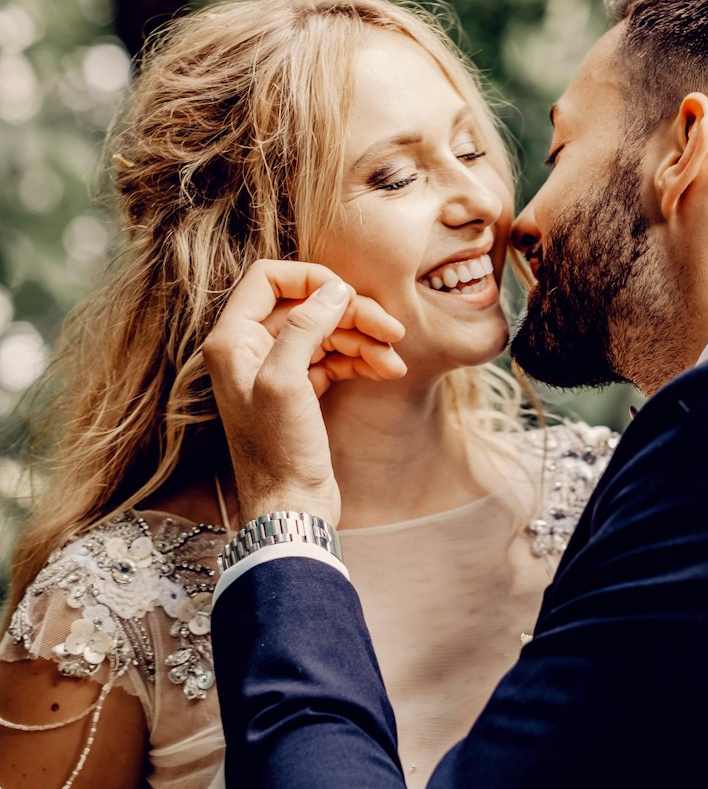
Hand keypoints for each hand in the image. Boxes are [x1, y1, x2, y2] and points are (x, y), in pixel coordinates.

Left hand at [203, 260, 405, 525]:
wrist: (291, 509)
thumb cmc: (279, 451)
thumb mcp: (286, 380)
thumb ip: (305, 326)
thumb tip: (334, 289)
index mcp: (233, 340)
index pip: (268, 279)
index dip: (311, 279)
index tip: (349, 293)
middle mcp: (250, 350)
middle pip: (306, 306)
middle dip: (351, 313)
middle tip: (392, 328)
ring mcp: (277, 371)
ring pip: (325, 332)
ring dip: (363, 339)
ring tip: (394, 357)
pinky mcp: (302, 392)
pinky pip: (333, 359)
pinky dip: (360, 360)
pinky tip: (386, 370)